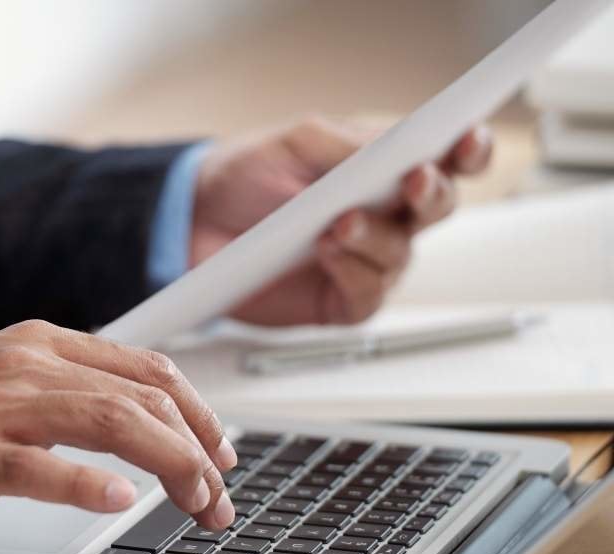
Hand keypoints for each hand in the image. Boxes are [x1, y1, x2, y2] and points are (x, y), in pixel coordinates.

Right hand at [0, 320, 237, 541]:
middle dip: (197, 450)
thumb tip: (133, 419)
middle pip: (140, 397)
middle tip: (217, 496)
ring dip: (168, 467)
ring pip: (108, 423)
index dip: (197, 412)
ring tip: (196, 502)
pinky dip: (84, 484)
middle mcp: (23, 367)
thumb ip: (62, 390)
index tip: (219, 450)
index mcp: (37, 345)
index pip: (145, 368)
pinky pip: (36, 467)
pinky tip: (117, 500)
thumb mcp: (0, 384)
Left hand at [190, 117, 492, 324]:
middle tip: (413, 181)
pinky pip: (366, 294)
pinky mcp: (341, 301)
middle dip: (431, 194)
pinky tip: (328, 254)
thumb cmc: (249, 174)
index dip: (469, 151)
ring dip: (374, 236)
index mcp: (388, 169)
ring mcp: (367, 261)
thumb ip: (351, 145)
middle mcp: (389, 216)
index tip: (470, 140)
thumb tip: (399, 149)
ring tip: (338, 223)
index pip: (447, 161)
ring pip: (399, 254)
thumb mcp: (299, 141)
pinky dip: (351, 272)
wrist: (194, 219)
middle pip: (437, 209)